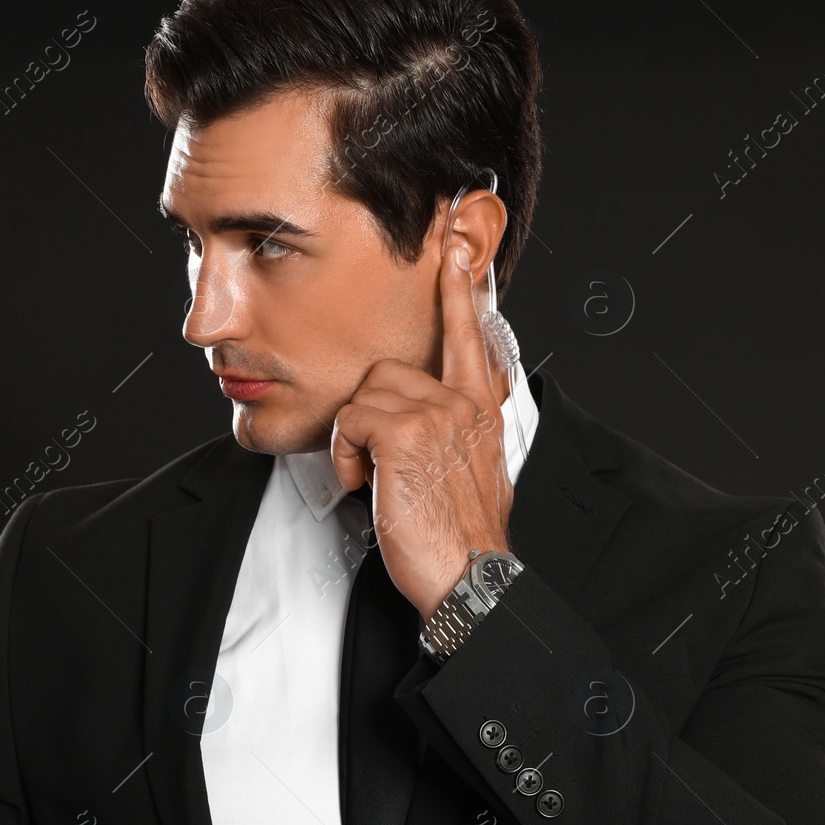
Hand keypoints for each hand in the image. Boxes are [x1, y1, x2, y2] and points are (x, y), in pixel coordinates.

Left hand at [331, 243, 513, 618]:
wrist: (469, 574)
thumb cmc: (460, 535)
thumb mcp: (472, 472)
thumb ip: (455, 434)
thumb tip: (430, 428)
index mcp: (480, 410)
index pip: (468, 337)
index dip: (458, 291)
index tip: (455, 250)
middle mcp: (463, 403)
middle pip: (388, 371)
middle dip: (368, 416)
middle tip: (374, 463)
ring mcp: (437, 414)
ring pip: (365, 396)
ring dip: (354, 441)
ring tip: (371, 479)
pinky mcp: (405, 432)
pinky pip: (351, 418)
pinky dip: (344, 455)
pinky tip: (363, 484)